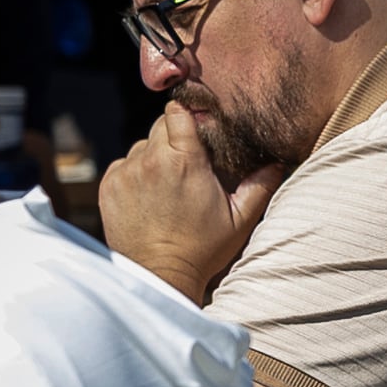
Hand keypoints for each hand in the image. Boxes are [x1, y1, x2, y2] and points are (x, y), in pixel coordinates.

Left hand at [99, 108, 277, 303]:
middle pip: (160, 125)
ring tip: (168, 186)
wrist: (160, 275)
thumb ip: (260, 186)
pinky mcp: (109, 186)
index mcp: (185, 161)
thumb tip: (278, 162)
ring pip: (142, 147)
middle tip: (188, 163)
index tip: (197, 128)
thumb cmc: (202, 249)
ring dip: (154, 157)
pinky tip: (150, 196)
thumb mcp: (240, 219)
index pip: (178, 111)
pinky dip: (135, 173)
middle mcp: (151, 161)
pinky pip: (124, 165)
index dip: (188, 116)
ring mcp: (126, 173)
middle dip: (174, 137)